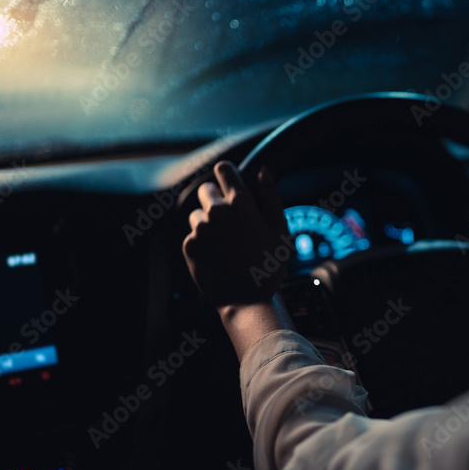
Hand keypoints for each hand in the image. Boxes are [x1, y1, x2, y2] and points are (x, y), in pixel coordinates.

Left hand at [183, 162, 290, 309]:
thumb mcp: (280, 229)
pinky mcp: (189, 245)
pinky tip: (217, 255)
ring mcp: (200, 229)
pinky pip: (192, 234)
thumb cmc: (268, 266)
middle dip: (216, 200)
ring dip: (208, 222)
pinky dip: (202, 242)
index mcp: (240, 204)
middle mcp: (216, 212)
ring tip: (225, 244)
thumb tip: (264, 171)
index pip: (224, 169)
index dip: (228, 175)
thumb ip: (271, 196)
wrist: (246, 300)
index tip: (231, 184)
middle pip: (207, 189)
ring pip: (198, 214)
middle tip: (231, 221)